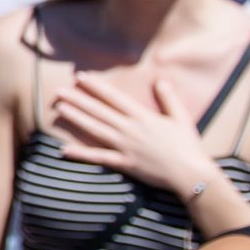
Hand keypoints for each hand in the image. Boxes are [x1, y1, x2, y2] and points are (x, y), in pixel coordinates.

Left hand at [53, 74, 219, 195]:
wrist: (190, 173)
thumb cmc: (188, 145)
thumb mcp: (180, 117)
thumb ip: (168, 98)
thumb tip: (160, 80)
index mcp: (142, 116)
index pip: (113, 97)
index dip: (95, 87)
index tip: (80, 77)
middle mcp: (129, 129)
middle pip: (98, 111)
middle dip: (77, 99)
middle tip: (58, 91)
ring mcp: (124, 146)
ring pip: (94, 129)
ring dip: (75, 119)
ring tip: (58, 110)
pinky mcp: (123, 163)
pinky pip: (98, 157)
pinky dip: (81, 154)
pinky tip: (64, 150)